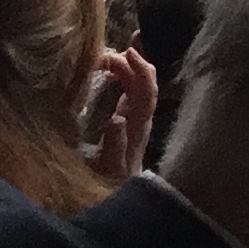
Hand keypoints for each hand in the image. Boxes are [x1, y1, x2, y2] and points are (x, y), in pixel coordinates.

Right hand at [87, 45, 158, 184]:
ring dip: (125, 69)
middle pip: (146, 83)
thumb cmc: (110, 181)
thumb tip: (117, 118)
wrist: (116, 195)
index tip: (126, 53)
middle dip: (131, 63)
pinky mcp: (128, 119)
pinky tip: (105, 75)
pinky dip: (120, 77)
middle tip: (105, 56)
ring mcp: (135, 117)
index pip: (147, 91)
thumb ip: (114, 144)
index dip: (140, 70)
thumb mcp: (109, 166)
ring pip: (138, 85)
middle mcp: (141, 118)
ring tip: (102, 61)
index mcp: (137, 125)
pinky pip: (129, 91)